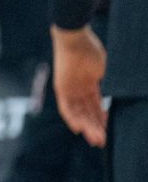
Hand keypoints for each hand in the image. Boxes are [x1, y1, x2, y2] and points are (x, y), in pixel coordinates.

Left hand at [52, 24, 107, 146]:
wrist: (76, 39)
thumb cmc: (92, 51)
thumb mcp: (105, 72)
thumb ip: (109, 86)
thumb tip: (120, 98)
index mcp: (90, 85)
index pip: (96, 107)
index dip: (103, 120)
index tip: (110, 132)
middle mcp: (78, 90)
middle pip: (87, 113)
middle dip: (95, 128)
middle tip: (103, 142)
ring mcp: (69, 89)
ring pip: (78, 113)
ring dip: (86, 126)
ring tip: (95, 139)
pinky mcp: (61, 88)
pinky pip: (65, 107)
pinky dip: (71, 118)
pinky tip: (78, 129)